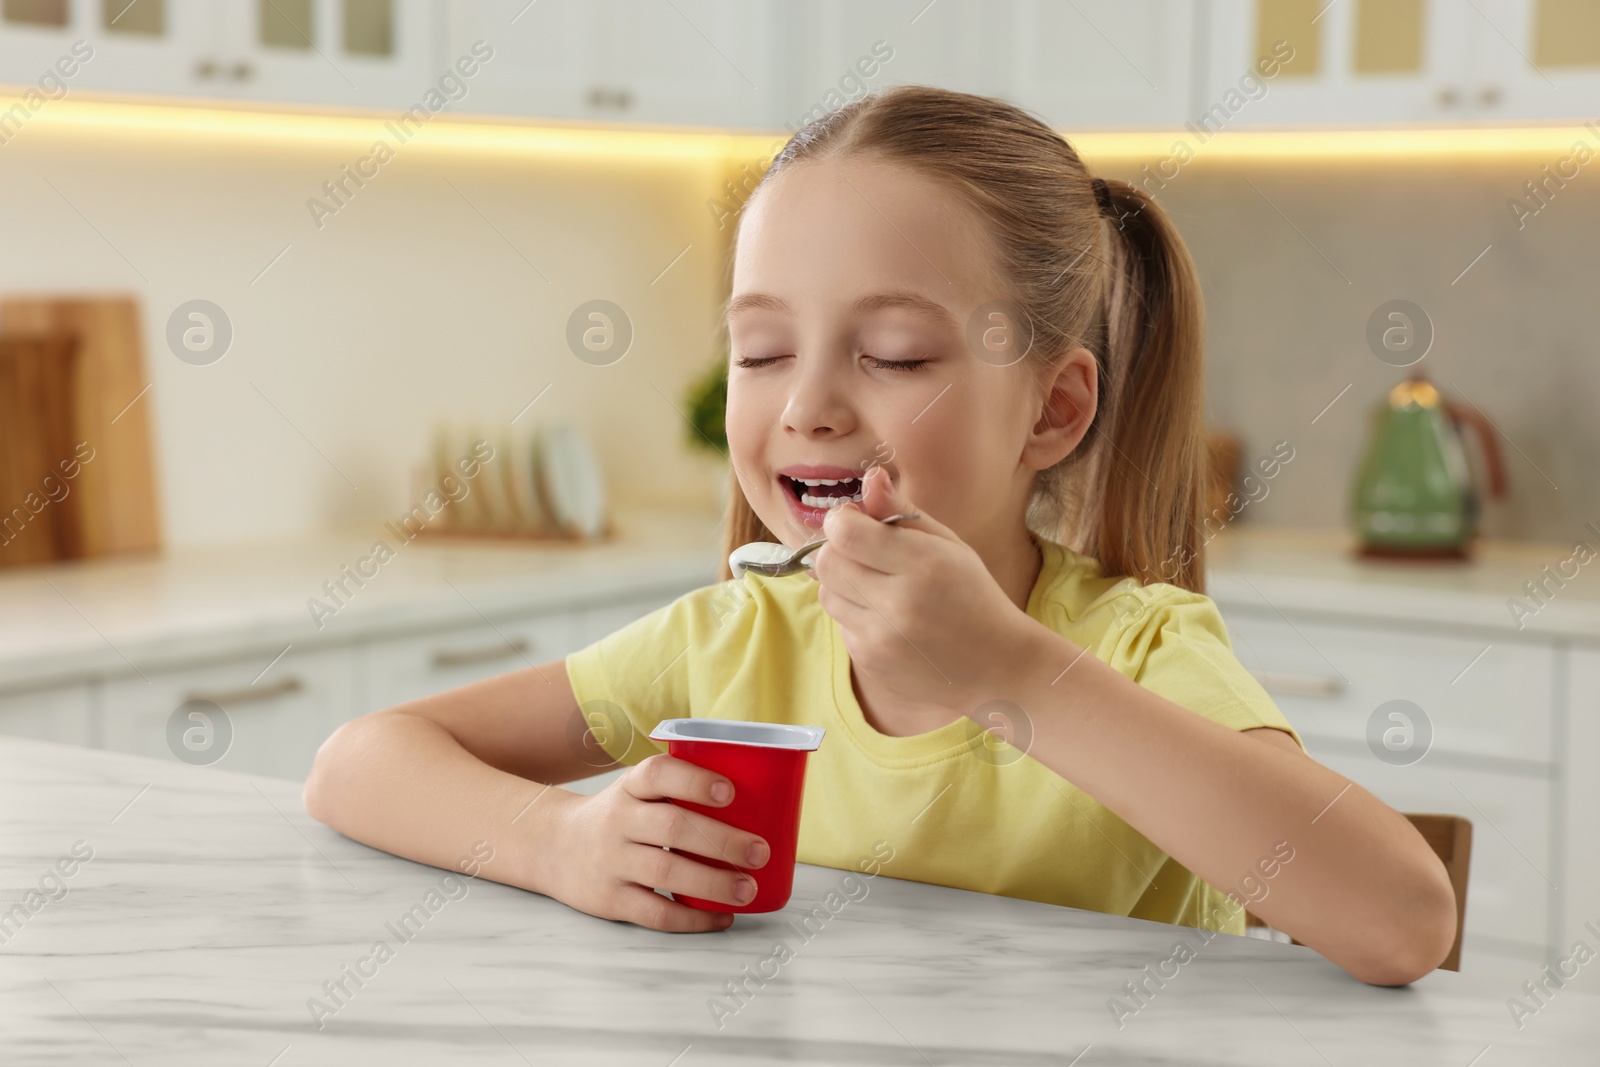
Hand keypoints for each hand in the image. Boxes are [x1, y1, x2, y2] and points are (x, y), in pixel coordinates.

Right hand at [543, 754, 769, 931]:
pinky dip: (694, 918)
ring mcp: (612, 862)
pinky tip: (723, 917)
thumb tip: (762, 804)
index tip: (730, 792)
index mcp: (630, 787)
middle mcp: (618, 821)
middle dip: (722, 840)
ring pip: (666, 872)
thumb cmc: (619, 817)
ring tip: (748, 888)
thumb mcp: (636, 792)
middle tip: (760, 851)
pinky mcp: (610, 900)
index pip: (658, 774)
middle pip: (673, 827)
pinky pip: (656, 912)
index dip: (694, 780)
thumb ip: (680, 793)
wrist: (553, 847)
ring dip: (713, 882)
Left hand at [812, 464, 1044, 712]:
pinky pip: (840, 623)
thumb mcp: (948, 545)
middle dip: (837, 549)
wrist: (996, 664)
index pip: (845, 533)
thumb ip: (902, 512)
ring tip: (880, 586)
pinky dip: (855, 614)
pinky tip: (889, 618)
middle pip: (826, 562)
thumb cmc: (973, 595)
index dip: (841, 520)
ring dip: (843, 582)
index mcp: (922, 565)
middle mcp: (898, 603)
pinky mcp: (870, 661)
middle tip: (864, 552)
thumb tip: (871, 477)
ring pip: (826, 593)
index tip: (856, 521)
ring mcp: (880, 637)